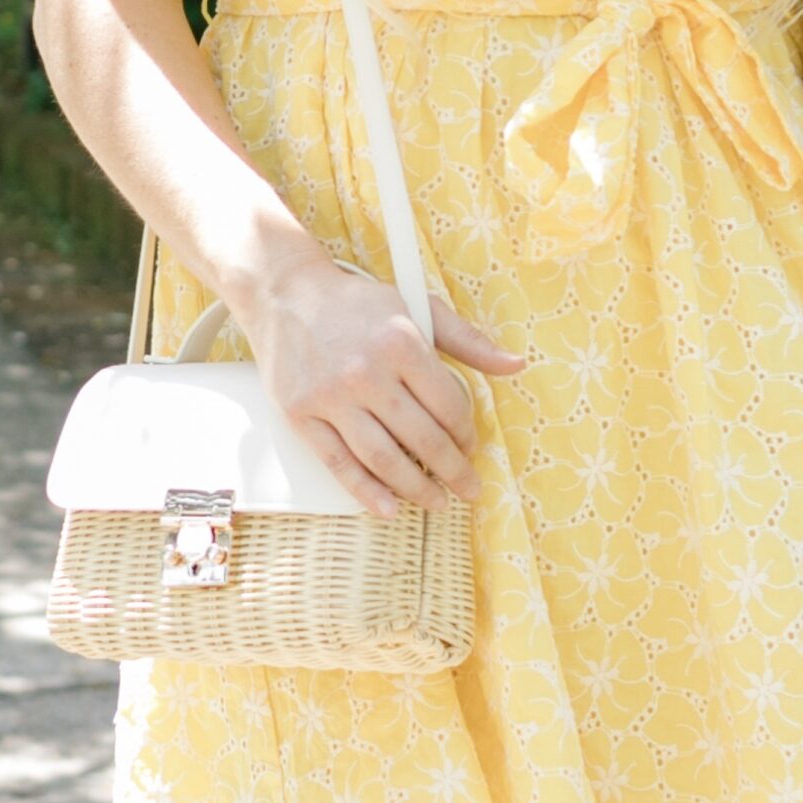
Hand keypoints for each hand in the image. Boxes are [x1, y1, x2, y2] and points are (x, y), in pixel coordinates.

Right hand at [245, 251, 523, 514]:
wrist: (285, 294)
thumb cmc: (357, 303)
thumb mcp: (417, 307)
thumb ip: (468, 340)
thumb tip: (517, 365)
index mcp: (401, 343)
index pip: (448, 406)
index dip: (467, 434)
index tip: (472, 447)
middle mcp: (367, 372)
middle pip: (421, 438)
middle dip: (452, 471)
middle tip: (468, 489)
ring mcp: (331, 396)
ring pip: (383, 457)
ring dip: (415, 488)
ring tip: (436, 503)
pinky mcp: (300, 413)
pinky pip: (337, 462)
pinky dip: (365, 491)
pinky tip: (388, 508)